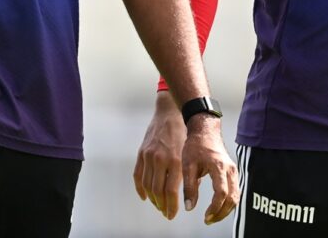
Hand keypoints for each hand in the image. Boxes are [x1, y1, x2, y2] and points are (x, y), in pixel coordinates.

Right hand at [134, 92, 186, 219]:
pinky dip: (140, 189)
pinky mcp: (141, 152)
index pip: (170, 191)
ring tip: (159, 205)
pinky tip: (145, 197)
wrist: (169, 112)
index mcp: (175, 160)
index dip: (171, 206)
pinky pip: (138, 175)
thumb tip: (189, 193)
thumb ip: (188, 172)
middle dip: (162, 205)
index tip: (172, 214)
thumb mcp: (190, 153)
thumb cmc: (183, 132)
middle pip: (157, 191)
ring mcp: (149, 155)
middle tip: (166, 212)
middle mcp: (160, 159)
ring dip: (152, 199)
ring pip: (147, 186)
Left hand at [182, 113, 238, 223]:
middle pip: (233, 197)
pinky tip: (218, 207)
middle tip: (209, 219)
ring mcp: (233, 170)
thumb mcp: (188, 164)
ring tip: (212, 216)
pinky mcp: (232, 171)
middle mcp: (230, 169)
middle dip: (222, 212)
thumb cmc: (195, 146)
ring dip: (226, 209)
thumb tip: (189, 207)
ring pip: (236, 196)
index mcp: (218, 166)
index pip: (222, 193)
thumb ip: (189, 186)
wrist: (205, 130)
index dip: (215, 207)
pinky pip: (235, 190)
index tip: (205, 216)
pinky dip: (228, 202)